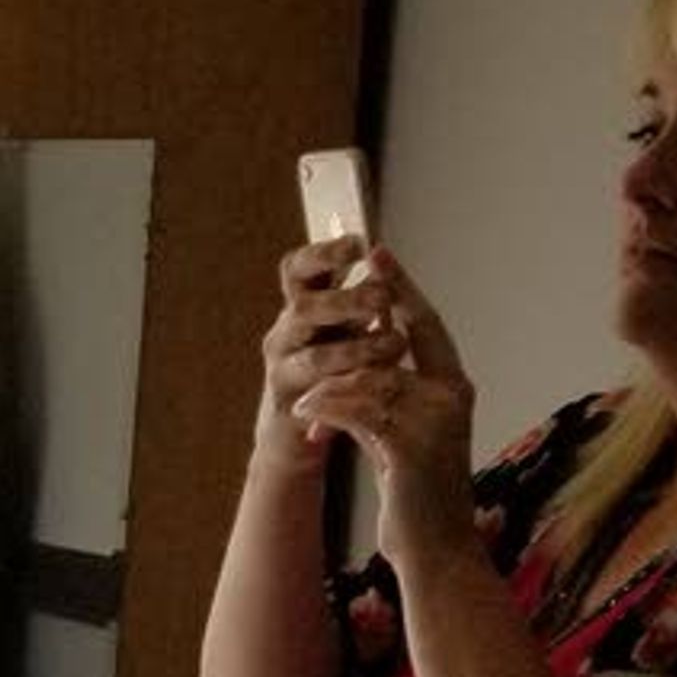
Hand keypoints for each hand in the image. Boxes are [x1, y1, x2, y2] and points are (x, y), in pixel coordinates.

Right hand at [253, 236, 398, 477]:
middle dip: (345, 300)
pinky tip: (376, 381)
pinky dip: (352, 386)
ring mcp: (283, 370)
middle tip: (381, 298)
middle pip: (303, 306)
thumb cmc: (329, 371)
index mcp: (301, 306)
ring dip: (357, 349)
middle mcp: (286, 333)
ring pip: (315, 355)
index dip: (325, 253)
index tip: (360, 244)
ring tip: (393, 346)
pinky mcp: (290, 406)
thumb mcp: (343, 327)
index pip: (299, 268)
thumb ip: (359, 298)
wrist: (293, 433)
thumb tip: (385, 258)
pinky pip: (320, 397)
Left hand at [292, 249, 478, 568]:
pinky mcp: (411, 447)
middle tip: (337, 289)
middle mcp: (452, 396)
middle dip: (370, 311)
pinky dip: (329, 411)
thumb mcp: (403, 438)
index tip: (378, 257)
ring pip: (374, 376)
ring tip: (303, 396)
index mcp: (454, 388)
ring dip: (332, 382)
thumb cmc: (417, 497)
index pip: (428, 325)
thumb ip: (387, 402)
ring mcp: (435, 420)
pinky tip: (308, 419)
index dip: (403, 289)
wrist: (437, 550)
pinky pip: (360, 412)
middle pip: (406, 336)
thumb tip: (357, 375)